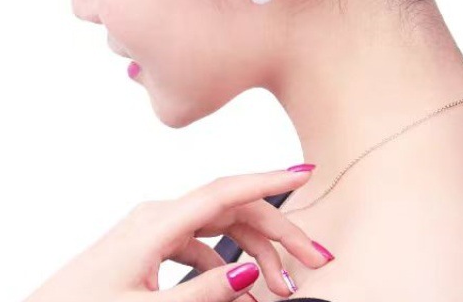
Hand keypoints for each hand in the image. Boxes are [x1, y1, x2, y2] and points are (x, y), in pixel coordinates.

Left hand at [22, 165, 332, 301]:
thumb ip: (199, 292)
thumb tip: (246, 274)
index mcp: (157, 222)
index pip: (225, 192)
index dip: (268, 179)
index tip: (304, 172)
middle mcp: (158, 216)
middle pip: (231, 210)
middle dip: (276, 232)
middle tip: (313, 258)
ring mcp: (153, 229)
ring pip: (218, 229)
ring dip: (253, 253)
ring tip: (280, 287)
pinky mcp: (148, 246)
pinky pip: (198, 246)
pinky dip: (224, 265)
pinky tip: (239, 290)